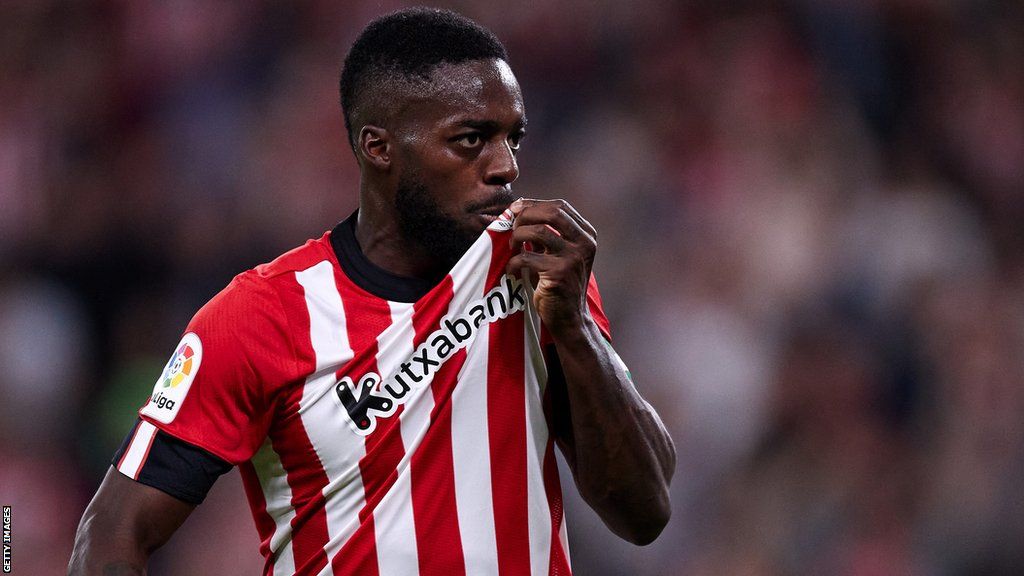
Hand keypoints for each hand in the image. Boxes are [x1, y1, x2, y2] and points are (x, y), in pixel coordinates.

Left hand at [506, 198, 596, 334]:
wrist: (570, 318)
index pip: (560, 207)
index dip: (534, 204)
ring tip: (512, 247)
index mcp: (586, 235)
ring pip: (538, 231)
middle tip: (512, 227)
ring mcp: (573, 258)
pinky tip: (512, 269)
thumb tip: (519, 210)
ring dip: (518, 236)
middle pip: (552, 213)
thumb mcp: (560, 253)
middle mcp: (584, 243)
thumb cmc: (559, 283)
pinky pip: (527, 257)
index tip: (515, 210)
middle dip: (526, 215)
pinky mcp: (559, 274)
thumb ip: (547, 233)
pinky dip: (514, 261)